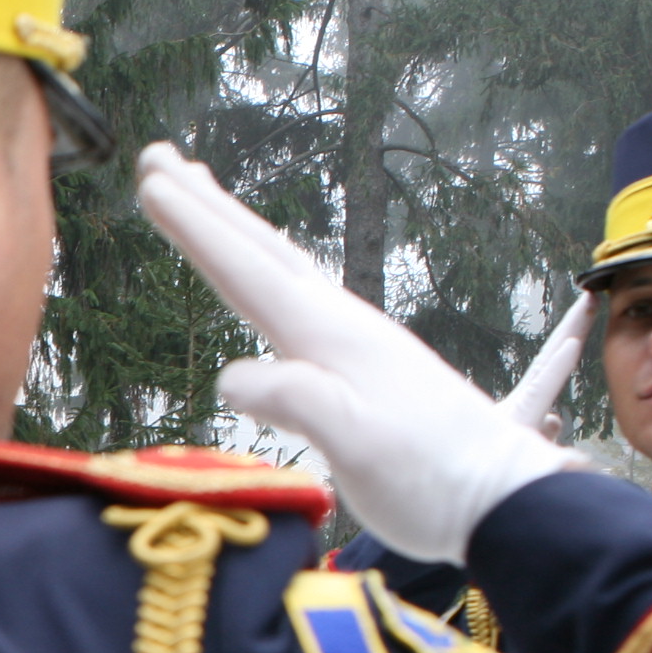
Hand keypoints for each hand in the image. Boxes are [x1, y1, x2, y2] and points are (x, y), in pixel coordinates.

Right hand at [134, 143, 581, 562]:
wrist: (501, 497)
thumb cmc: (430, 479)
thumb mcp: (356, 446)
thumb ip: (297, 402)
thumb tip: (232, 374)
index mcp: (330, 336)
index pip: (247, 270)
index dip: (195, 228)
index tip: (150, 182)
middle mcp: (341, 323)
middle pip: (262, 249)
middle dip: (206, 204)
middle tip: (157, 155)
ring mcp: (355, 340)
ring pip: (282, 264)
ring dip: (236, 225)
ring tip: (201, 190)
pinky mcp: (363, 362)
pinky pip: (298, 294)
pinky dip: (267, 265)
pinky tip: (265, 274)